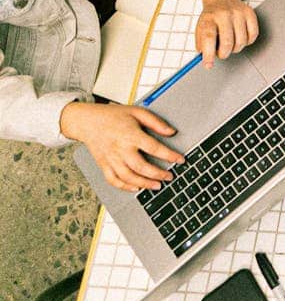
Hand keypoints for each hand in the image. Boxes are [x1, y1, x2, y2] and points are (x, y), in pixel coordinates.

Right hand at [60, 101, 184, 192]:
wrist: (88, 121)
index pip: (154, 148)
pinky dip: (124, 187)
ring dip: (144, 184)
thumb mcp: (137, 112)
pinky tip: (136, 188)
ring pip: (128, 177)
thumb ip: (156, 122)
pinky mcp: (103, 165)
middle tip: (170, 176)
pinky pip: (113, 180)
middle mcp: (120, 149)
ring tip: (157, 185)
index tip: (180, 160)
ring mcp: (111, 159)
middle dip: (158, 174)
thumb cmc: (112, 115)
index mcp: (130, 135)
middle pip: (141, 166)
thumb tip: (171, 132)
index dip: (169, 155)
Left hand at [195, 0, 258, 67]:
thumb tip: (207, 60)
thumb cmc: (211, 17)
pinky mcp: (250, 13)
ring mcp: (239, 13)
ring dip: (236, 48)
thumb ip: (201, 44)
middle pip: (227, 42)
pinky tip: (240, 37)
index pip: (208, 38)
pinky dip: (247, 41)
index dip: (209, 54)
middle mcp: (224, 14)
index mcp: (209, 18)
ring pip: (241, 41)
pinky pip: (253, 35)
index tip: (208, 65)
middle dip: (224, 54)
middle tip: (221, 53)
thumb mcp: (200, 28)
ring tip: (230, 44)